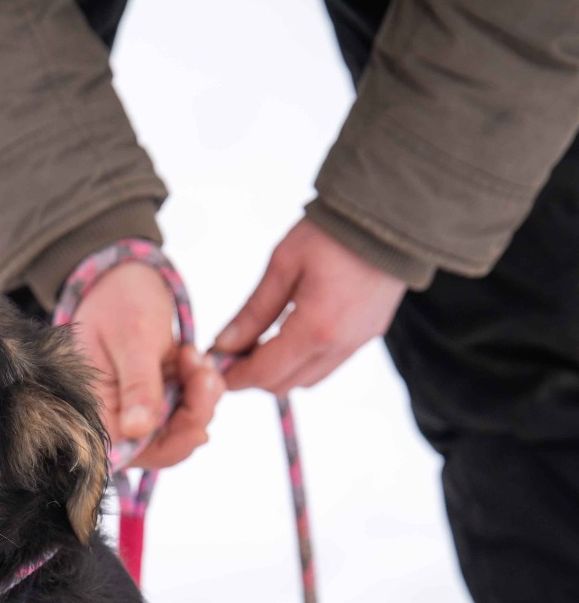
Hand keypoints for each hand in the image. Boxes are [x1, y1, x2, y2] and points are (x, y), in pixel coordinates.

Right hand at [71, 261, 222, 468]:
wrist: (122, 278)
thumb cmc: (117, 302)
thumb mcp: (132, 339)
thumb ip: (138, 385)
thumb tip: (139, 430)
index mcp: (97, 413)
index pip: (134, 454)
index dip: (170, 445)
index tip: (196, 421)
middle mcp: (117, 420)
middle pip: (166, 447)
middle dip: (195, 415)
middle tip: (203, 374)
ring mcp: (140, 411)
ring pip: (184, 428)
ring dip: (202, 397)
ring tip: (195, 357)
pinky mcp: (158, 399)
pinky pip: (190, 408)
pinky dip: (202, 387)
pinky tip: (195, 359)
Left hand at [215, 219, 406, 394]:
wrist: (388, 217)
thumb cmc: (332, 233)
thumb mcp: (282, 265)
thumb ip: (252, 311)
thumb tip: (224, 344)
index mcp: (315, 329)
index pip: (264, 372)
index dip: (234, 376)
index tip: (214, 367)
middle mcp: (339, 346)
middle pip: (284, 385)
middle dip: (254, 376)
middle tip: (233, 352)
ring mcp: (357, 343)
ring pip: (307, 380)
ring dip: (280, 371)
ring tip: (260, 343)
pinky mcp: (368, 335)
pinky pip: (328, 365)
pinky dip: (303, 361)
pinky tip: (289, 336)